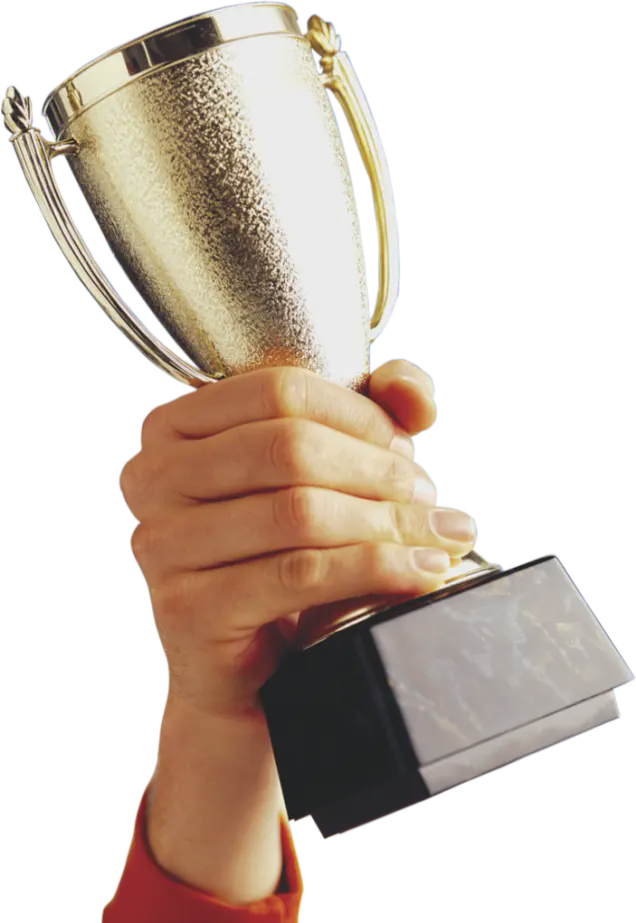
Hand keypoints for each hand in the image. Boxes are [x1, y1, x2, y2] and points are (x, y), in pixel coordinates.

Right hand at [118, 361, 477, 719]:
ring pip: (298, 513)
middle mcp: (153, 478)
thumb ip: (369, 410)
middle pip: (290, 449)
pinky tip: (419, 572)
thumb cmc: (280, 553)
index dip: (358, 414)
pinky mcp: (188, 609)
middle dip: (377, 472)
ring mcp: (163, 545)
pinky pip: (299, 575)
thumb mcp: (321, 469)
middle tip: (427, 498)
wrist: (245, 663)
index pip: (278, 390)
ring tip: (438, 536)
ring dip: (387, 523)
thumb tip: (410, 392)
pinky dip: (374, 570)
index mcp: (174, 426)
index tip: (405, 449)